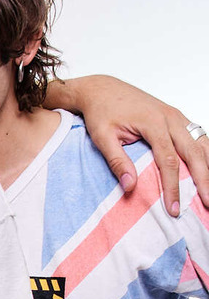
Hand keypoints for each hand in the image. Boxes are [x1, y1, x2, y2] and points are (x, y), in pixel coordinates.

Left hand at [50, 75, 208, 215]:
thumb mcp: (102, 137)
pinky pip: (198, 136)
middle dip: (203, 180)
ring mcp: (177, 116)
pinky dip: (207, 153)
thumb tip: (130, 186)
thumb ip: (116, 161)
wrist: (102, 89)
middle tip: (208, 203)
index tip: (173, 209)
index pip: (168, 160)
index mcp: (152, 122)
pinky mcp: (177, 117)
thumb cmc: (101, 112)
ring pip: (202, 143)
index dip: (173, 186)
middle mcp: (170, 117)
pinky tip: (208, 169)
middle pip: (194, 153)